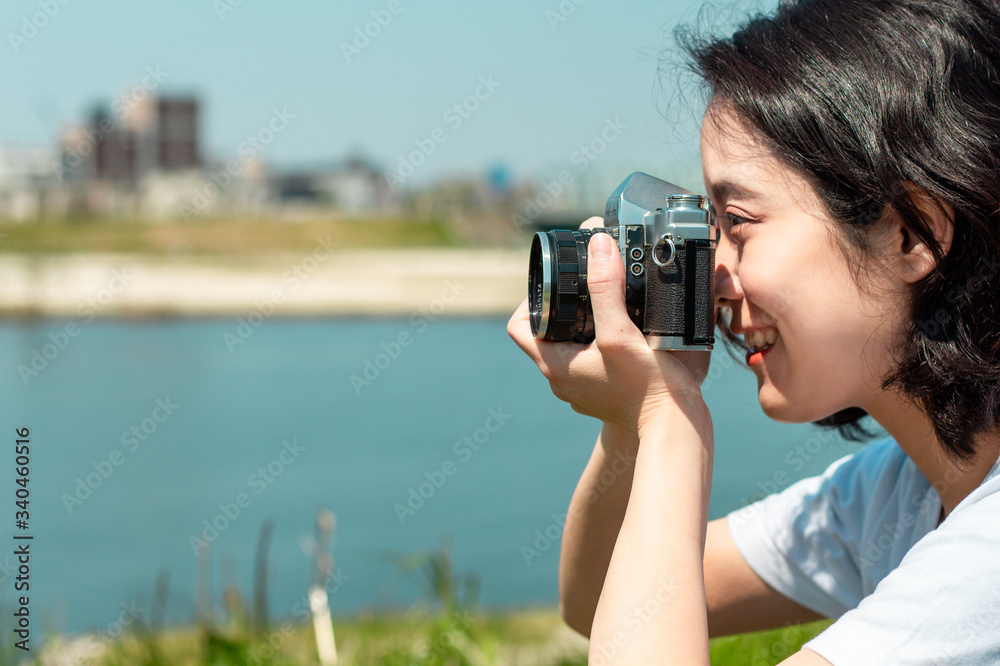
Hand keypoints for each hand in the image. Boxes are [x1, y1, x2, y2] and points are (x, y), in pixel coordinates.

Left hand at [508, 218, 711, 434]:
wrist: (676, 428)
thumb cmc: (648, 386)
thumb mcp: (622, 332)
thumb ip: (606, 289)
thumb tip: (597, 245)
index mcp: (553, 365)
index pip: (519, 325)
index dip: (531, 299)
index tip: (559, 283)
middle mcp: (561, 381)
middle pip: (546, 332)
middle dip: (565, 306)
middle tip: (590, 287)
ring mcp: (582, 390)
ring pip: (571, 346)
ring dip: (585, 324)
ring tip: (611, 305)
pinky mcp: (604, 393)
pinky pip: (592, 360)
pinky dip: (602, 343)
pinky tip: (627, 332)